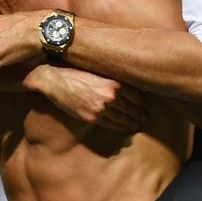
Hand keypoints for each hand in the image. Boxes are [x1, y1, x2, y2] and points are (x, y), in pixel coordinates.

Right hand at [27, 65, 146, 132]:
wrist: (56, 80)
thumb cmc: (76, 73)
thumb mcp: (99, 73)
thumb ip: (113, 81)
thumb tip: (127, 87)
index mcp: (114, 83)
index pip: (137, 96)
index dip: (143, 103)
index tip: (145, 105)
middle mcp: (110, 97)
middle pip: (133, 110)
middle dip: (140, 115)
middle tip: (145, 118)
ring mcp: (101, 109)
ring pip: (123, 119)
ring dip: (133, 123)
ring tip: (138, 124)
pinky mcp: (92, 117)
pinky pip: (111, 125)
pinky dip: (120, 128)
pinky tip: (125, 128)